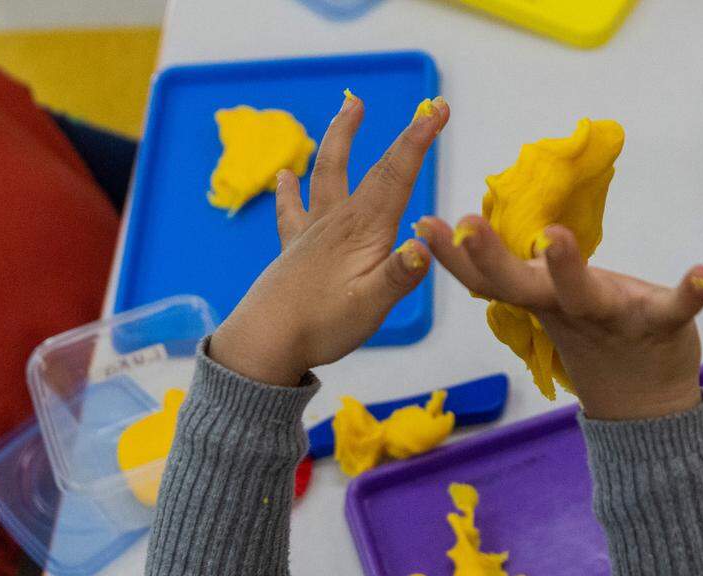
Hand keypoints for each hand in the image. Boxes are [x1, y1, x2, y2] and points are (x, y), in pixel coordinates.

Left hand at [209, 95, 449, 385]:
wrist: (263, 343)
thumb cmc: (322, 325)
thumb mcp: (372, 306)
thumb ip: (400, 274)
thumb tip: (426, 244)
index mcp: (364, 230)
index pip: (397, 175)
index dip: (418, 139)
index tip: (439, 108)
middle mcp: (338, 221)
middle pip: (362, 165)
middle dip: (386, 133)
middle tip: (405, 104)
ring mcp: (312, 232)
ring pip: (326, 174)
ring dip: (339, 140)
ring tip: (346, 110)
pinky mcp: (293, 249)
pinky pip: (291, 211)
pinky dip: (288, 192)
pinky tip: (283, 178)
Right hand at [417, 215, 702, 419]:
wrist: (644, 404)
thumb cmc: (592, 335)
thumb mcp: (544, 304)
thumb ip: (509, 273)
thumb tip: (457, 230)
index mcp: (541, 300)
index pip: (488, 279)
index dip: (455, 256)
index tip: (423, 225)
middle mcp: (568, 309)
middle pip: (523, 286)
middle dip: (492, 257)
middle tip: (468, 225)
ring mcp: (612, 318)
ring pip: (587, 294)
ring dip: (569, 267)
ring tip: (554, 236)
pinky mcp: (659, 325)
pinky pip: (675, 308)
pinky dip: (690, 293)